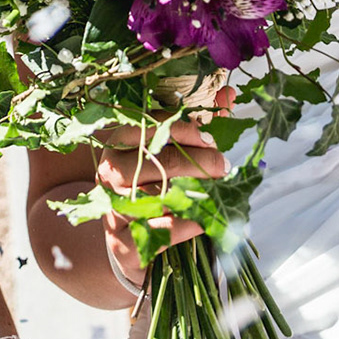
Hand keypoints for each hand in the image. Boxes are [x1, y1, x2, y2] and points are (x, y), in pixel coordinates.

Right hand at [95, 88, 234, 282]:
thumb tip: (229, 94)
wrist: (133, 243)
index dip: (181, 130)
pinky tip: (204, 221)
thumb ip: (200, 126)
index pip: (146, 126)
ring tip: (218, 192)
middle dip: (193, 162)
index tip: (211, 138)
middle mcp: (109, 173)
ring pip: (153, 196)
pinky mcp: (121, 243)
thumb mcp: (175, 154)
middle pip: (150, 160)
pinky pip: (156, 231)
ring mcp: (111, 209)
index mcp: (118, 144)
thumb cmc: (156, 189)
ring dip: (192, 193)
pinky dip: (184, 225)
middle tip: (223, 166)